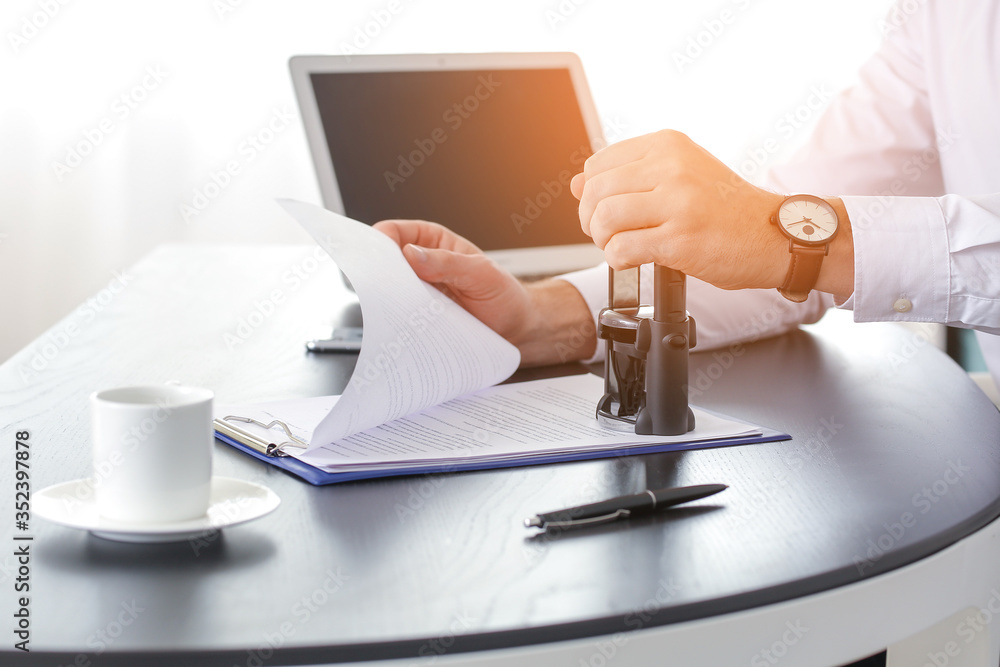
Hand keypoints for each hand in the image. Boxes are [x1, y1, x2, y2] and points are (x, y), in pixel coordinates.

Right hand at [373, 219, 532, 339]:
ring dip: (387, 298)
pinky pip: (400, 314)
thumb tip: (412, 254)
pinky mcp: (421, 316)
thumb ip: (448, 263)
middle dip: (379, 272)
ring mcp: (420, 291)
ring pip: (389, 289)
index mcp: (434, 241)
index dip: (380, 241)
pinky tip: (399, 323)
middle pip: (386, 261)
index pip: (396, 232)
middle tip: (379, 285)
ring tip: (391, 306)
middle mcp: (423, 264)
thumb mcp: (481, 274)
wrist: (518, 331)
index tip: (375, 256)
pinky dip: (396, 318)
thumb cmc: (506, 296)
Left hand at [570, 130, 786, 290]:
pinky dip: (617, 260)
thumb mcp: (679, 177)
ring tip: (620, 247)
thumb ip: (628, 177)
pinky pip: (622, 249)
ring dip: (602, 241)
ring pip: (604, 218)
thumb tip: (574, 183)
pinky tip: (634, 260)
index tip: (604, 212)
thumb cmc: (726, 209)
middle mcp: (671, 167)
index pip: (597, 165)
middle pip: (594, 191)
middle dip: (590, 220)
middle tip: (607, 235)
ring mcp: (677, 202)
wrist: (776, 235)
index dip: (591, 194)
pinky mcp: (680, 239)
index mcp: (668, 146)